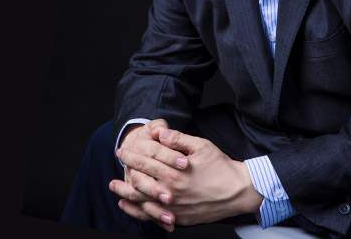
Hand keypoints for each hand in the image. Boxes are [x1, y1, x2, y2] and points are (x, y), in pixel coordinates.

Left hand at [113, 128, 262, 225]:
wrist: (237, 191)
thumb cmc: (220, 166)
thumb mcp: (201, 146)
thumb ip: (178, 139)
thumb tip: (160, 132)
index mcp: (175, 172)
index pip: (146, 162)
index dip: (132, 155)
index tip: (123, 150)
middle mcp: (170, 192)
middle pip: (139, 182)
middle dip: (127, 169)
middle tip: (119, 161)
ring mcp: (173, 208)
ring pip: (141, 202)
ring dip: (125, 194)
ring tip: (114, 187)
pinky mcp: (178, 219)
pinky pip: (152, 218)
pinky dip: (137, 212)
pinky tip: (129, 206)